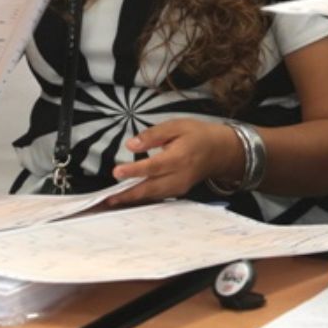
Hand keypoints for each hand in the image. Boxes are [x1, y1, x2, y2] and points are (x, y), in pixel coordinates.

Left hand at [110, 119, 244, 203]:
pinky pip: (158, 197)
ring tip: (112, 201)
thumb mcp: (176, 126)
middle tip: (108, 199)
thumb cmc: (197, 136)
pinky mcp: (178, 192)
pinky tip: (127, 198)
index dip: (134, 170)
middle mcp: (180, 176)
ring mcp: (180, 187)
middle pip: (151, 188)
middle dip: (128, 194)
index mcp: (180, 157)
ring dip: (132, 199)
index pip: (153, 166)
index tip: (117, 172)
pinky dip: (142, 199)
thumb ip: (153, 134)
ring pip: (153, 196)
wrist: (219, 151)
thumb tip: (131, 144)